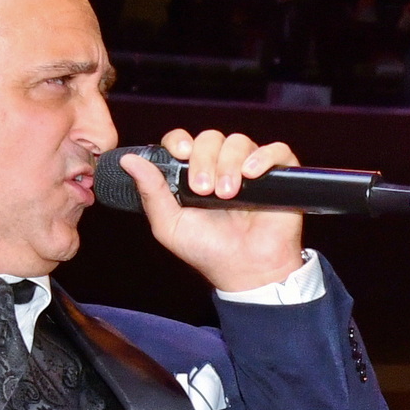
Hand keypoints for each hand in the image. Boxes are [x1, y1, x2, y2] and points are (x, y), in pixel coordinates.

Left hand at [126, 129, 307, 290]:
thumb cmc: (208, 251)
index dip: (180, 141)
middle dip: (204, 160)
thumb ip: (151, 192)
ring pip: (239, 141)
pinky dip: (263, 157)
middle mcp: (221, 167)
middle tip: (204, 190)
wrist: (246, 272)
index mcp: (193, 174)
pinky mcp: (279, 175)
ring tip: (227, 194)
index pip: (183, 141)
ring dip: (228, 164)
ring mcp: (251, 169)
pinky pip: (276, 150)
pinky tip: (251, 175)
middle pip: (210, 137)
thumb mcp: (169, 226)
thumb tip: (130, 160)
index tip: (181, 154)